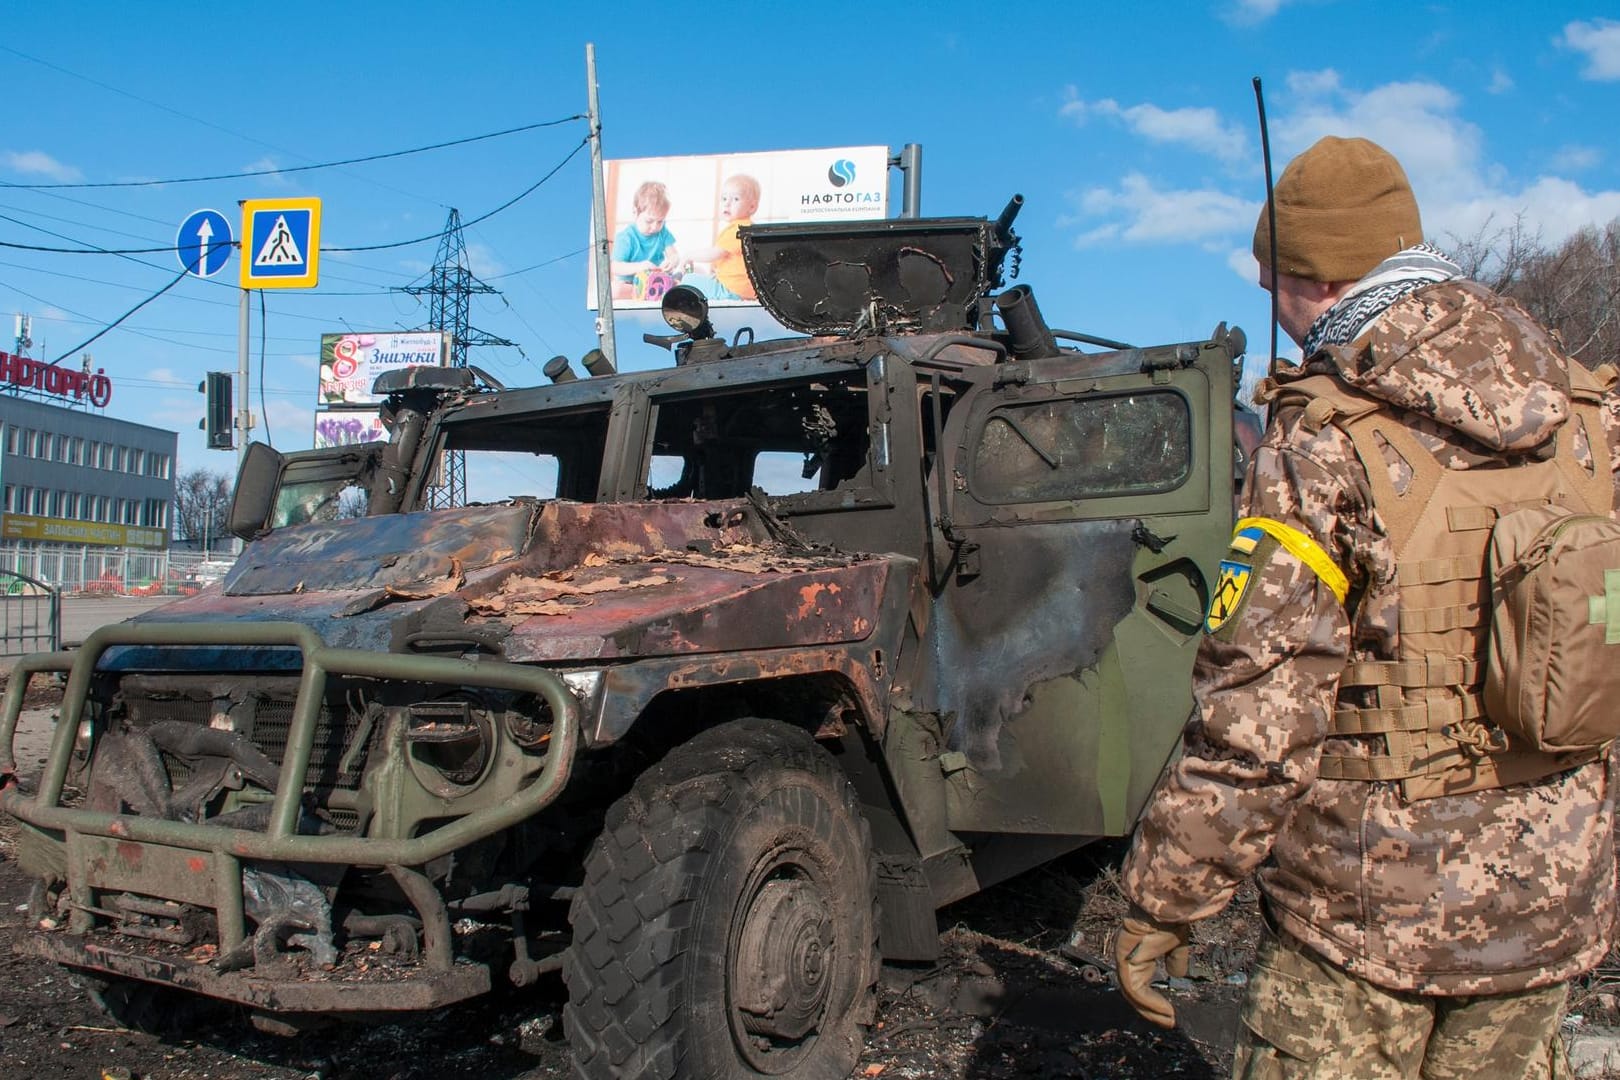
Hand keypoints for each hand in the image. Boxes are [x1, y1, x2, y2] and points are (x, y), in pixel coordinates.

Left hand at [1114, 905, 1190, 1028]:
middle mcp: (1126, 958)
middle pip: (1133, 992)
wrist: (1164, 907)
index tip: (1169, 1013)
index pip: (1138, 983)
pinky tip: (1165, 1010)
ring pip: (1133, 994)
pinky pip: (1135, 990)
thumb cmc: (1169, 920)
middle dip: (1150, 1010)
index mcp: (1136, 954)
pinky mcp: (1124, 962)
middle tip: (1168, 1022)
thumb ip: (1175, 959)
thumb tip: (1177, 975)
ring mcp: (1123, 960)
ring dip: (1151, 1010)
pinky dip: (1149, 1003)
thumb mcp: (1176, 943)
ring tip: (1168, 1019)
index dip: (1152, 1000)